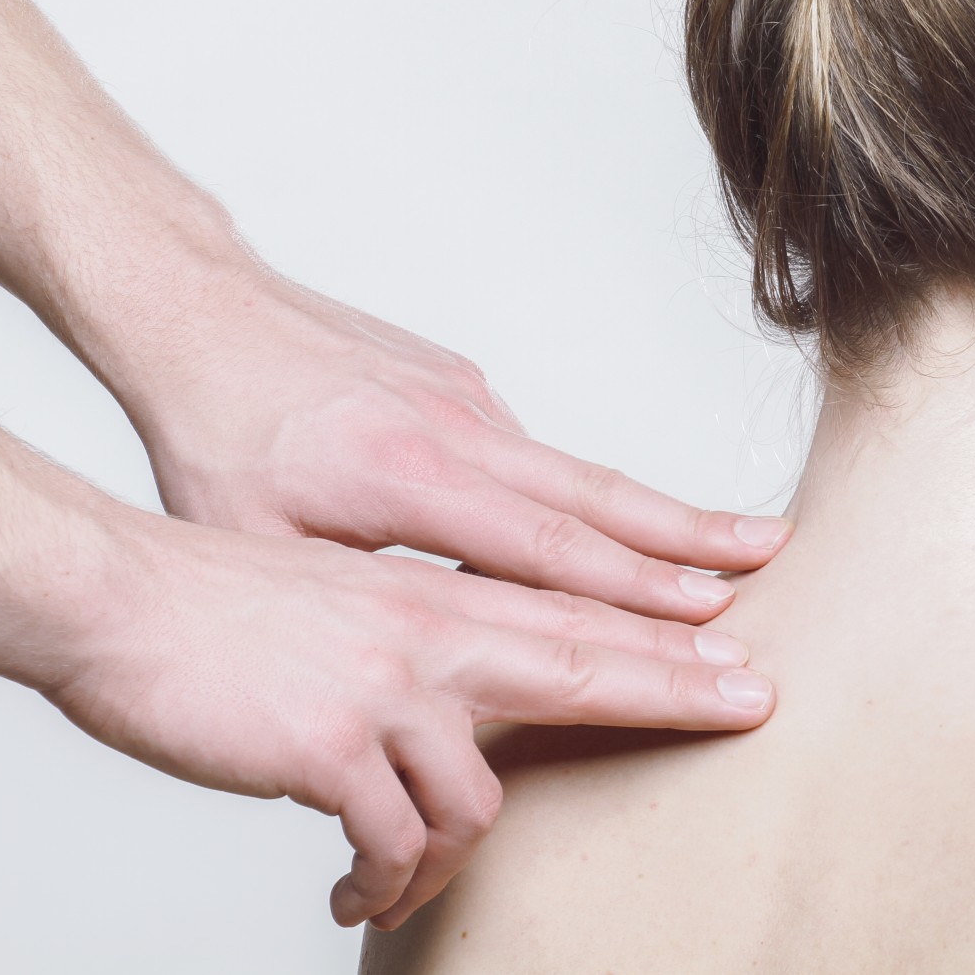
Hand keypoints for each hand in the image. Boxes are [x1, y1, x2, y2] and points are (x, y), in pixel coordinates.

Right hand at [45, 514, 776, 929]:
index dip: (667, 636)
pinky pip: (395, 843)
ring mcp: (389, 689)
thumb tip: (465, 703)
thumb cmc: (227, 605)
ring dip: (449, 861)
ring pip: (482, 801)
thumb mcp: (351, 605)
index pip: (580, 617)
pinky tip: (356, 892)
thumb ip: (423, 641)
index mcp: (439, 599)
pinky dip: (385, 880)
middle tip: (756, 705)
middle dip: (679, 692)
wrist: (122, 597)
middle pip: (589, 665)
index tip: (741, 649)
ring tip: (397, 883)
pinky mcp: (333, 747)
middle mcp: (432, 634)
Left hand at [105, 260, 791, 619]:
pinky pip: (542, 452)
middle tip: (776, 562)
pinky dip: (600, 494)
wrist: (198, 310)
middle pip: (597, 495)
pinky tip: (639, 528)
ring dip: (665, 516)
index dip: (631, 589)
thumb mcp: (253, 544)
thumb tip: (428, 663)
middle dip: (693, 539)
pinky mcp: (462, 385)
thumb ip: (353, 601)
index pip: (544, 547)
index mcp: (409, 478)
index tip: (708, 615)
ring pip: (584, 470)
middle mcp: (459, 430)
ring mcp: (468, 400)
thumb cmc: (214, 435)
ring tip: (743, 546)